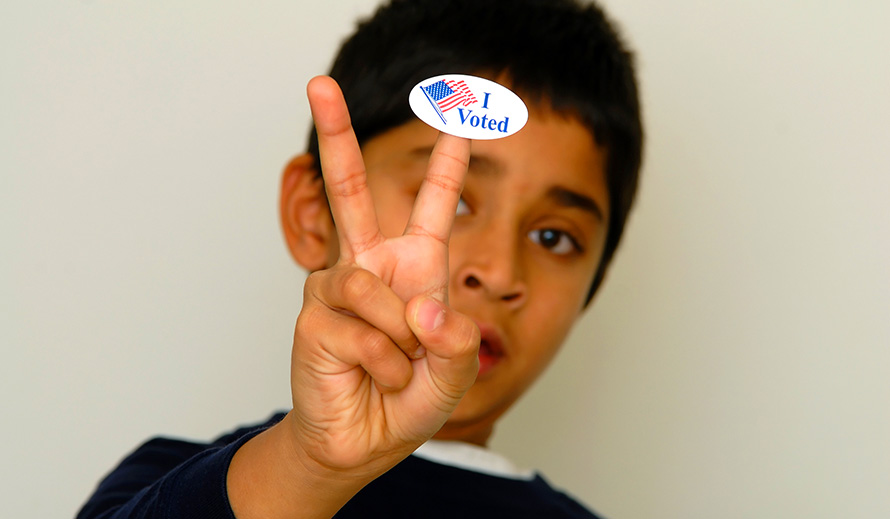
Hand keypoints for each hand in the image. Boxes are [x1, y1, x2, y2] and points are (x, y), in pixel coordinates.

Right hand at [286, 76, 479, 477]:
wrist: (363, 442)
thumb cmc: (407, 399)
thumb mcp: (455, 372)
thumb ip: (456, 340)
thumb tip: (422, 307)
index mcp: (412, 268)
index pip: (430, 207)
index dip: (444, 165)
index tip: (456, 118)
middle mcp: (371, 267)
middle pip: (348, 190)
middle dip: (335, 134)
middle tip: (319, 83)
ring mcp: (336, 289)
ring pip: (372, 288)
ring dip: (400, 339)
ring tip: (398, 367)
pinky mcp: (312, 317)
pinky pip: (359, 327)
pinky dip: (382, 361)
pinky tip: (374, 376)